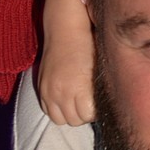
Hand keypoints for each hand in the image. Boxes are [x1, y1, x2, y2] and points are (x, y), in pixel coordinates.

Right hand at [38, 0, 95, 124]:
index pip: (90, 116)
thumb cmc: (89, 46)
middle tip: (91, 101)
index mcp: (80, 89)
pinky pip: (48, 110)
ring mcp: (49, 91)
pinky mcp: (41, 87)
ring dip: (70, 113)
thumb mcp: (101, 69)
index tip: (101, 102)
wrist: (65, 29)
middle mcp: (62, 93)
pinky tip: (66, 98)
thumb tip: (108, 107)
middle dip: (84, 113)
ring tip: (79, 101)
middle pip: (75, 120)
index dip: (97, 110)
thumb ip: (101, 91)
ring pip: (60, 119)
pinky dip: (57, 109)